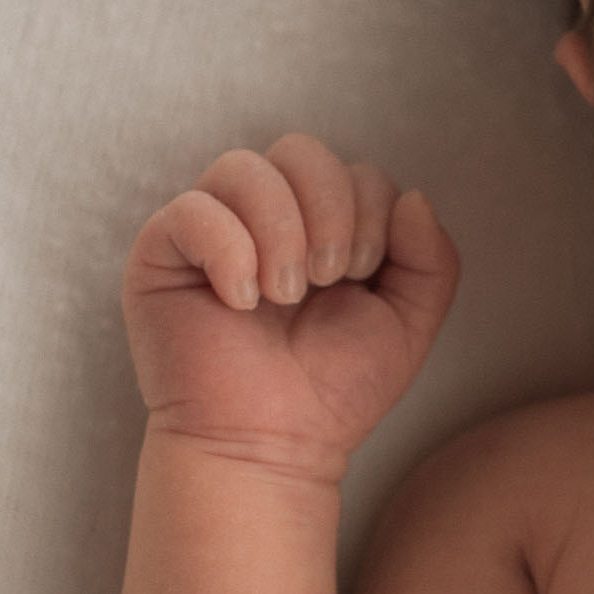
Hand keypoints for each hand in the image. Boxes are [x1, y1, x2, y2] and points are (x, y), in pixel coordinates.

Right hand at [121, 133, 460, 483]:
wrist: (274, 444)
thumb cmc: (335, 388)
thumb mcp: (411, 319)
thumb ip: (431, 257)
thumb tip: (413, 197)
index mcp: (324, 224)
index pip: (355, 169)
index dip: (371, 212)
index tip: (363, 275)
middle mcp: (266, 217)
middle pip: (300, 150)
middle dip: (330, 210)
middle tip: (328, 278)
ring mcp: (212, 231)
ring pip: (242, 167)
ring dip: (281, 231)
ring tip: (285, 294)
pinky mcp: (161, 255)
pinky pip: (189, 210)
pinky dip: (228, 250)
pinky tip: (241, 303)